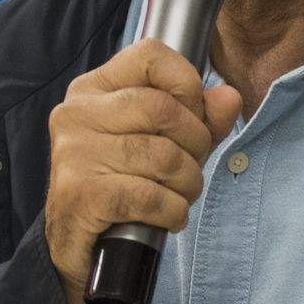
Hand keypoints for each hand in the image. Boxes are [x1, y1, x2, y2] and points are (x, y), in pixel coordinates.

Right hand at [42, 40, 243, 303]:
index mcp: (94, 89)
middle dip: (196, 144)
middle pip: (163, 109)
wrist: (76, 249)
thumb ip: (200, 119)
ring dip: (188, 184)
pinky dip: (172, 211)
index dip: (187, 84)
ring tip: (180, 195)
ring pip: (162, 156)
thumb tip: (229, 97)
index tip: (192, 116)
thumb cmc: (122, 186)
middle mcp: (77, 113)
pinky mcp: (79, 194)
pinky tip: (167, 217)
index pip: (150, 54)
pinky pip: (149, 195)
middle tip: (191, 168)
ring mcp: (74, 153)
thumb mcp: (164, 144)